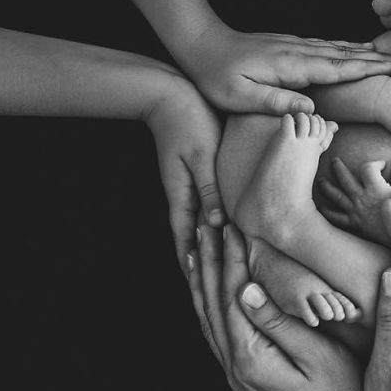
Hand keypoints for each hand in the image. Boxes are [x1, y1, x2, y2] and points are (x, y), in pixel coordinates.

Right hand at [144, 77, 223, 275]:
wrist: (169, 95)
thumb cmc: (187, 122)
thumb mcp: (200, 156)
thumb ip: (209, 189)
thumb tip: (217, 224)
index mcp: (182, 197)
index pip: (187, 243)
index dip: (194, 269)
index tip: (203, 295)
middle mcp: (183, 198)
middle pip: (191, 241)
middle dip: (201, 266)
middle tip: (214, 294)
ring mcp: (187, 188)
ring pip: (199, 227)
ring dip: (208, 248)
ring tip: (221, 272)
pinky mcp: (194, 177)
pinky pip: (204, 209)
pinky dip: (212, 226)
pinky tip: (222, 233)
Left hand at [173, 19, 390, 113]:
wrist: (200, 42)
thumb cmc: (216, 75)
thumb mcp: (240, 97)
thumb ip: (277, 102)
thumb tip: (311, 109)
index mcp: (291, 65)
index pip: (338, 67)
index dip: (368, 69)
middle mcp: (298, 51)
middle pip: (346, 55)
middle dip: (378, 59)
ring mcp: (295, 45)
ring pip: (338, 48)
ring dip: (367, 53)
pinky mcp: (289, 45)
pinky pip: (326, 46)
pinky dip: (347, 48)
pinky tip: (355, 50)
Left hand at [189, 224, 379, 390]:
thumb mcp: (319, 355)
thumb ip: (281, 323)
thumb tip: (248, 290)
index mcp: (252, 362)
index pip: (233, 299)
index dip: (231, 260)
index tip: (230, 228)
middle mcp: (235, 371)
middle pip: (213, 307)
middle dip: (209, 263)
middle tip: (206, 225)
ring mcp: (237, 377)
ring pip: (210, 320)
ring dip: (204, 282)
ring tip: (197, 248)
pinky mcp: (245, 378)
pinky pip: (218, 334)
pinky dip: (211, 305)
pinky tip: (210, 290)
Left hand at [319, 157, 390, 243]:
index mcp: (375, 188)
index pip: (368, 168)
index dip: (375, 163)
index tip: (381, 165)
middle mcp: (362, 198)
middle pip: (345, 178)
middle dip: (339, 168)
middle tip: (334, 160)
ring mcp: (355, 211)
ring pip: (337, 196)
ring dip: (328, 187)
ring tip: (321, 181)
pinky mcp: (354, 223)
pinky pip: (338, 217)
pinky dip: (329, 212)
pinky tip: (322, 208)